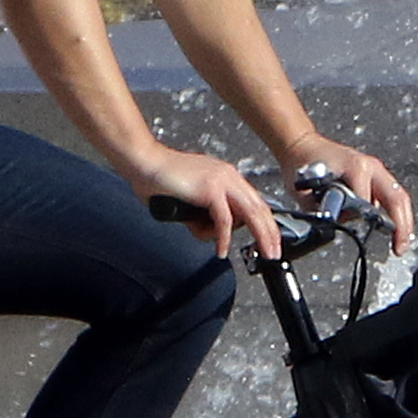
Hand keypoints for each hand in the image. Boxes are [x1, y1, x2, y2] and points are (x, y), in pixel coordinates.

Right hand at [127, 147, 282, 257]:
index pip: (255, 202)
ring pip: (250, 214)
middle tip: (274, 253)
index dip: (266, 223)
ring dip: (260, 237)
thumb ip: (206, 212)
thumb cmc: (160, 179)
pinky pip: (223, 221)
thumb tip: (212, 232)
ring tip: (262, 253)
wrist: (144, 163)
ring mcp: (221, 181)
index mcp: (226, 175)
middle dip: (270, 233)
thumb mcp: (193, 197)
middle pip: (259, 208)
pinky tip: (221, 250)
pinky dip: (224, 238)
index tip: (270, 240)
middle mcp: (228, 176)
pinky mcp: (210, 189)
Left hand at [282, 137, 415, 246]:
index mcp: (356, 167)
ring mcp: (375, 169)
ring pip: (399, 196)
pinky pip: (392, 195)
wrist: (302, 146)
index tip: (370, 237)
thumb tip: (342, 224)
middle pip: (397, 197)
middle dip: (402, 225)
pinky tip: (396, 230)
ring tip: (401, 243)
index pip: (369, 200)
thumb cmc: (302, 165)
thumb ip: (326, 209)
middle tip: (400, 248)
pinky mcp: (375, 175)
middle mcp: (371, 166)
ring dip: (404, 220)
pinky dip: (397, 213)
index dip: (369, 220)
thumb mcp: (308, 191)